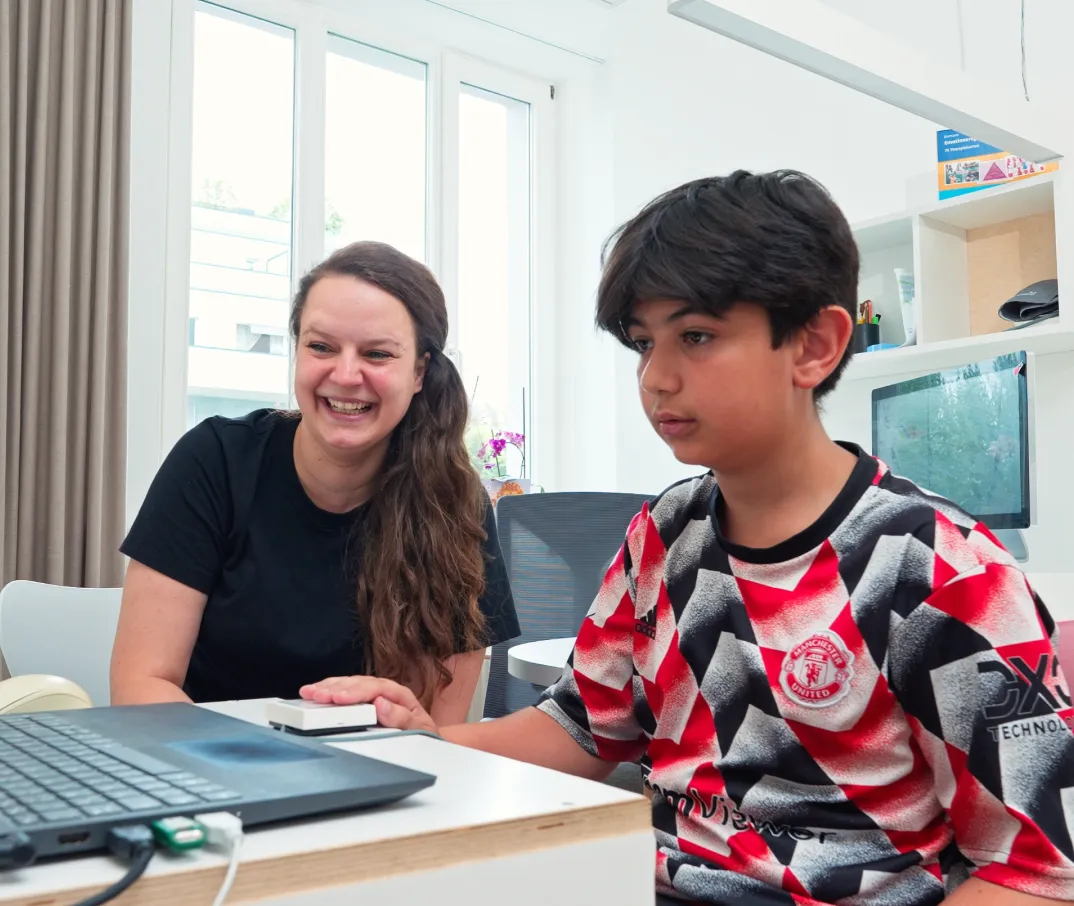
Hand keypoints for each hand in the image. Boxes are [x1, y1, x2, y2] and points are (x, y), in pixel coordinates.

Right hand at [299, 676, 438, 735]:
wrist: (428, 741)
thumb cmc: (422, 734)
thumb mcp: (420, 729)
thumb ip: (402, 717)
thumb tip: (381, 704)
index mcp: (399, 695)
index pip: (375, 688)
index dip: (355, 692)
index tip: (339, 698)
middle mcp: (386, 691)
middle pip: (358, 683)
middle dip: (336, 688)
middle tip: (316, 694)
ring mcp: (374, 695)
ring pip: (350, 684)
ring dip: (329, 687)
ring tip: (310, 692)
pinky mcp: (365, 701)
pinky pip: (346, 691)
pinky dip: (330, 691)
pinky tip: (317, 692)